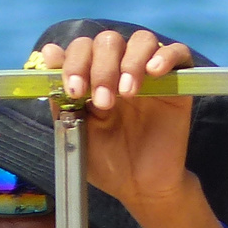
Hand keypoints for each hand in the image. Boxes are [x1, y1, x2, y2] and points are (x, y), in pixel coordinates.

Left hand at [40, 30, 195, 208]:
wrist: (139, 186)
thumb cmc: (105, 160)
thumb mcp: (77, 129)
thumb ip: (63, 96)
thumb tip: (49, 53)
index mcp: (91, 78)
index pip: (81, 49)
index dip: (74, 61)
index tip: (74, 89)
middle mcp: (118, 69)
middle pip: (108, 41)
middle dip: (100, 67)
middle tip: (103, 102)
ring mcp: (148, 74)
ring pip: (141, 40)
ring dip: (129, 62)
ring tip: (127, 94)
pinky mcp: (177, 83)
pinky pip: (178, 53)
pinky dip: (165, 56)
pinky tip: (154, 73)